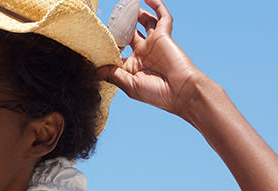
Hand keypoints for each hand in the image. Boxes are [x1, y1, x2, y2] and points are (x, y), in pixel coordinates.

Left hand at [98, 0, 208, 115]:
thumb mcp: (130, 85)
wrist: (182, 92)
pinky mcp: (164, 36)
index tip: (96, 39)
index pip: (118, 50)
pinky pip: (162, 17)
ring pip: (144, 22)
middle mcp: (143, 52)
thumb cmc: (157, 93)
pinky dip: (157, 6)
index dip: (109, 44)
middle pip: (130, 33)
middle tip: (112, 16)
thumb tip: (95, 70)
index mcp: (133, 65)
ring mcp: (154, 43)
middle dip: (121, 24)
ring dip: (137, 13)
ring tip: (127, 4)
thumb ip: (112, 75)